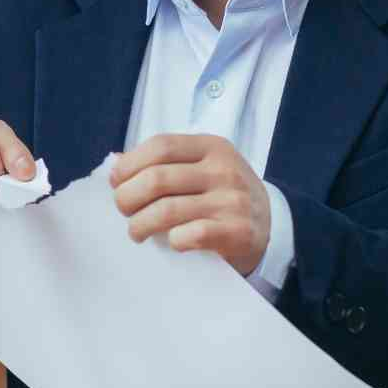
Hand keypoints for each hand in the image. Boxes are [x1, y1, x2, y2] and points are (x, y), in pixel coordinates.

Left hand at [110, 134, 269, 275]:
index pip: (161, 145)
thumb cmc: (224, 194)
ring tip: (135, 231)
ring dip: (140, 224)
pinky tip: (170, 242)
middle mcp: (223, 170)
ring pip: (167, 210)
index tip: (116, 181)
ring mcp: (232, 200)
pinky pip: (192, 235)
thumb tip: (116, 165)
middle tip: (124, 210)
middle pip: (157, 179)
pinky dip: (173, 240)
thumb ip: (166, 163)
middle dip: (128, 197)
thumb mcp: (204, 167)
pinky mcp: (237, 231)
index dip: (130, 163)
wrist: (271, 225)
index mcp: (211, 147)